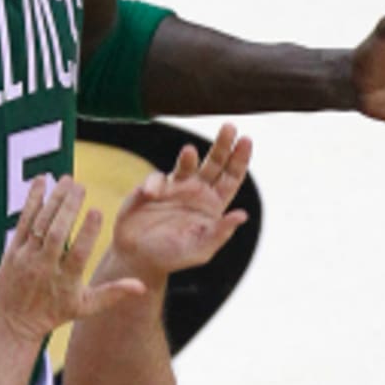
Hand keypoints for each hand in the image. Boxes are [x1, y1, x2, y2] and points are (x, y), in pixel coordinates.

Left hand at [0, 176, 144, 341]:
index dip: (87, 232)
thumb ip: (113, 293)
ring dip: (53, 200)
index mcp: (65, 281)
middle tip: (80, 185)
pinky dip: (32, 201)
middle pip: (57, 233)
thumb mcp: (85, 307)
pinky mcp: (12, 250)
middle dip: (68, 208)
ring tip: (67, 179)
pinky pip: (23, 221)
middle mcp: (44, 267)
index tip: (97, 210)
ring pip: (40, 224)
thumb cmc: (54, 314)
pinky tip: (41, 181)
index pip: (78, 253)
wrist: (13, 322)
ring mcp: (26, 257)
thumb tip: (141, 285)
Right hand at [111, 124, 252, 283]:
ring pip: (185, 164)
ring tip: (189, 152)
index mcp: (213, 204)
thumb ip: (220, 232)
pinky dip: (155, 184)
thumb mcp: (201, 249)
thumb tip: (242, 215)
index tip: (246, 140)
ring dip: (188, 157)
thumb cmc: (174, 256)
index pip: (231, 177)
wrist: (139, 257)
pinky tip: (151, 195)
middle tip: (230, 126)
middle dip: (222, 144)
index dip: (240, 159)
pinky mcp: (150, 189)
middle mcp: (196, 191)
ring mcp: (173, 188)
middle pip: (214, 163)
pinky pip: (156, 179)